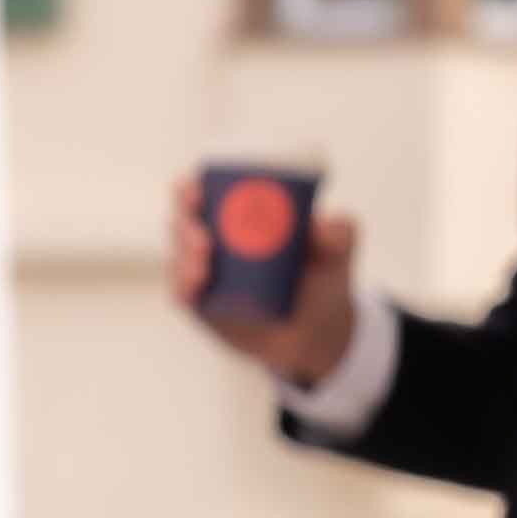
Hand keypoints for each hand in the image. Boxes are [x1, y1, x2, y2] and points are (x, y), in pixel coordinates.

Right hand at [161, 167, 365, 393]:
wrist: (318, 330)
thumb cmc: (324, 277)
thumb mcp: (339, 250)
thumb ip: (339, 231)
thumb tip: (316, 226)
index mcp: (239, 212)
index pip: (203, 190)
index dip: (190, 187)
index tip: (197, 192)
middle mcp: (215, 236)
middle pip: (181, 219)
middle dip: (184, 224)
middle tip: (205, 240)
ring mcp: (204, 271)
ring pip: (177, 255)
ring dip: (183, 258)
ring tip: (203, 271)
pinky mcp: (202, 305)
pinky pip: (180, 293)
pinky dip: (182, 287)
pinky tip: (193, 288)